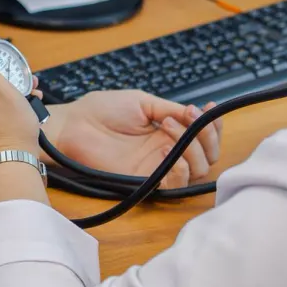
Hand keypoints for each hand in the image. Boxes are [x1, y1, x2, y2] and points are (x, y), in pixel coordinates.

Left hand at [48, 91, 219, 188]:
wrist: (73, 124)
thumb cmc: (101, 110)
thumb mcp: (142, 102)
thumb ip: (171, 109)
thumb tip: (196, 115)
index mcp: (168, 132)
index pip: (203, 136)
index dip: (213, 126)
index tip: (210, 108)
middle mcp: (166, 151)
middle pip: (207, 156)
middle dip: (208, 136)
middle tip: (191, 116)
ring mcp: (157, 167)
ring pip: (197, 171)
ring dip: (193, 147)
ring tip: (170, 125)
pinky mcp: (145, 181)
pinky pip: (175, 184)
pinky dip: (181, 167)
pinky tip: (167, 146)